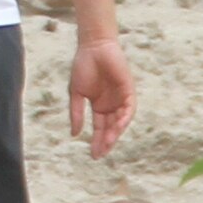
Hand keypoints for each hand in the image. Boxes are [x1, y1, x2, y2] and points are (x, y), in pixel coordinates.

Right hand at [67, 32, 134, 156]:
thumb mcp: (76, 93)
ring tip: (106, 144)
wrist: (93, 47)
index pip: (100, 128)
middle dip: (105, 142)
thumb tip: (74, 134)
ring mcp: (121, 99)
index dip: (97, 141)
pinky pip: (128, 109)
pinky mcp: (128, 91)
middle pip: (110, 128)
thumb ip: (76, 113)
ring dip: (114, 133)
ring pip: (120, 121)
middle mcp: (111, 105)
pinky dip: (123, 119)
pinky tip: (117, 128)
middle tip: (99, 155)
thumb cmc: (83, 67)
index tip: (93, 155)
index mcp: (99, 106)